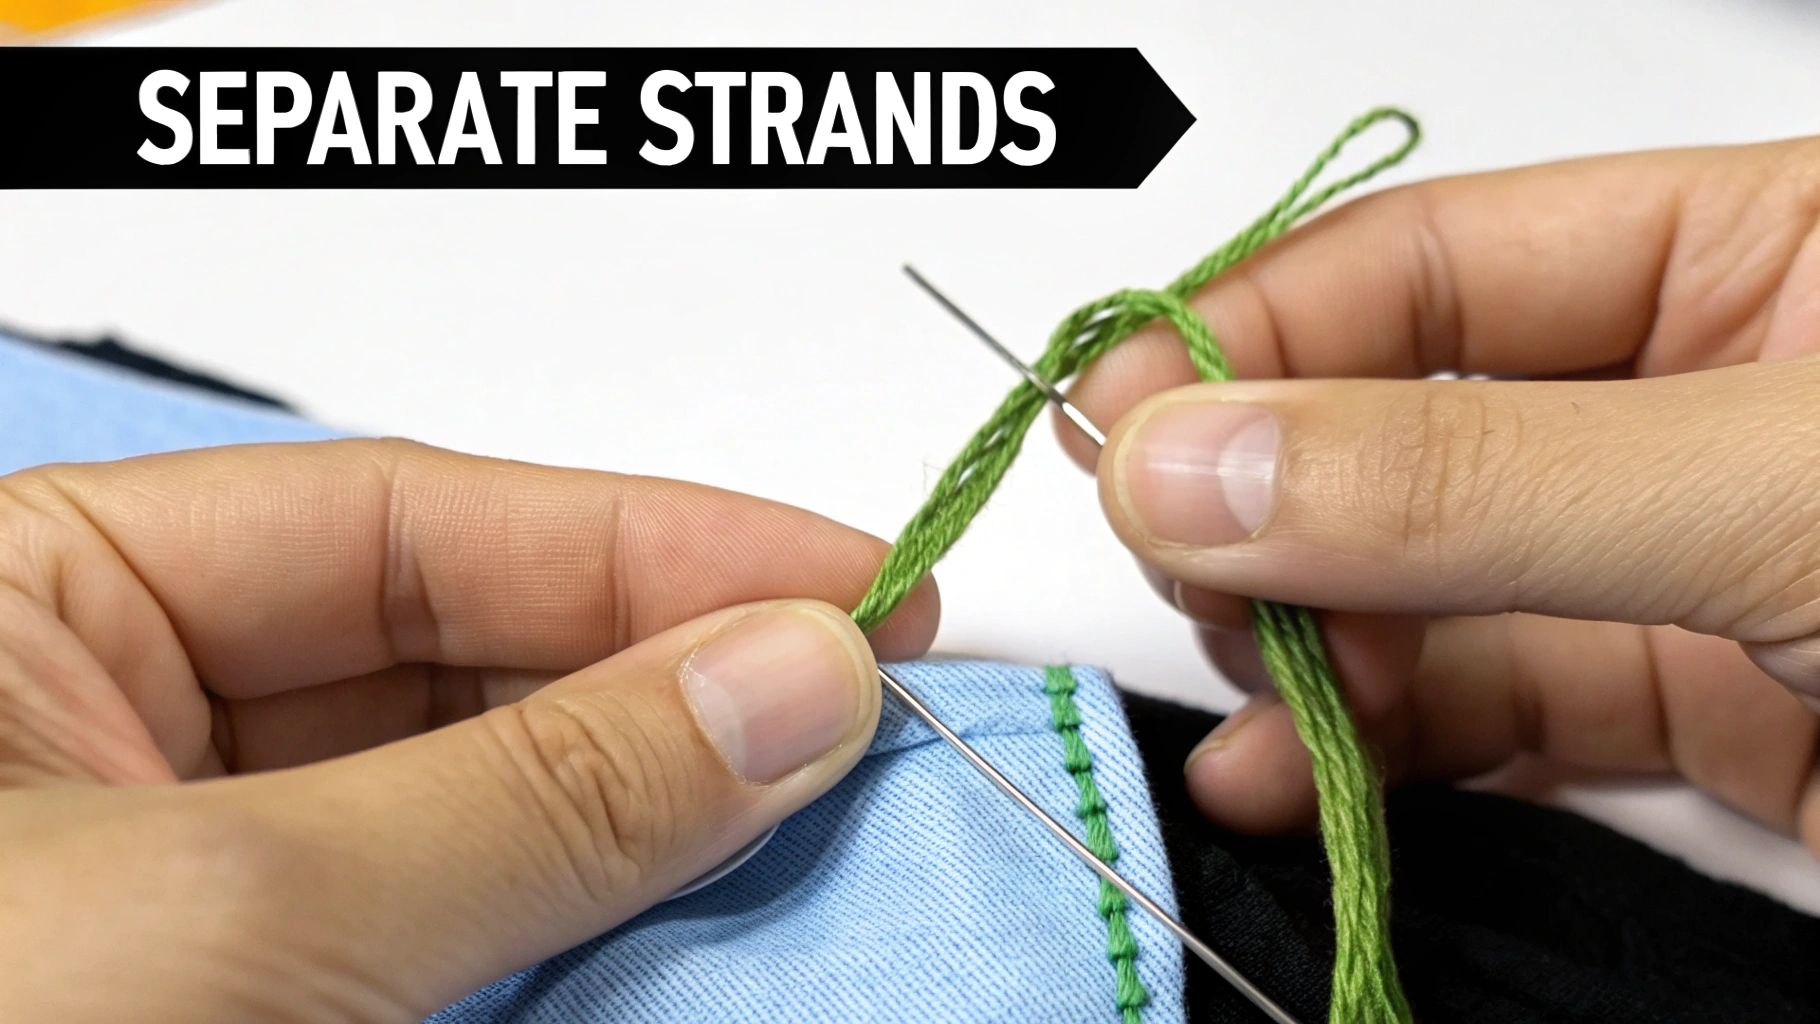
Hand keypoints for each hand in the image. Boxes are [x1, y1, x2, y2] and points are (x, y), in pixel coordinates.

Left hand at [0, 440, 937, 1021]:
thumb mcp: (244, 917)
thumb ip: (538, 790)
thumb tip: (791, 678)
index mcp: (34, 609)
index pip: (404, 524)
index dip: (650, 541)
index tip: (853, 581)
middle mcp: (112, 735)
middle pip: (460, 660)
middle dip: (668, 683)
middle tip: (866, 706)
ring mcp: (197, 893)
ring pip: (480, 814)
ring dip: (654, 823)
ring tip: (823, 814)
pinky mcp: (264, 1015)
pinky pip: (466, 948)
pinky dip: (593, 946)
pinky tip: (708, 928)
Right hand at [1067, 135, 1819, 852]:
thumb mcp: (1773, 494)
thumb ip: (1473, 480)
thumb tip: (1194, 464)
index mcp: (1755, 256)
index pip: (1427, 260)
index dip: (1250, 338)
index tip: (1117, 431)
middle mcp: (1699, 402)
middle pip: (1393, 424)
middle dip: (1265, 511)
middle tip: (1189, 574)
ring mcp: (1688, 565)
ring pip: (1422, 585)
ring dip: (1303, 646)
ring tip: (1257, 692)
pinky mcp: (1697, 715)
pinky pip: (1493, 712)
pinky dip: (1378, 750)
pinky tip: (1294, 773)